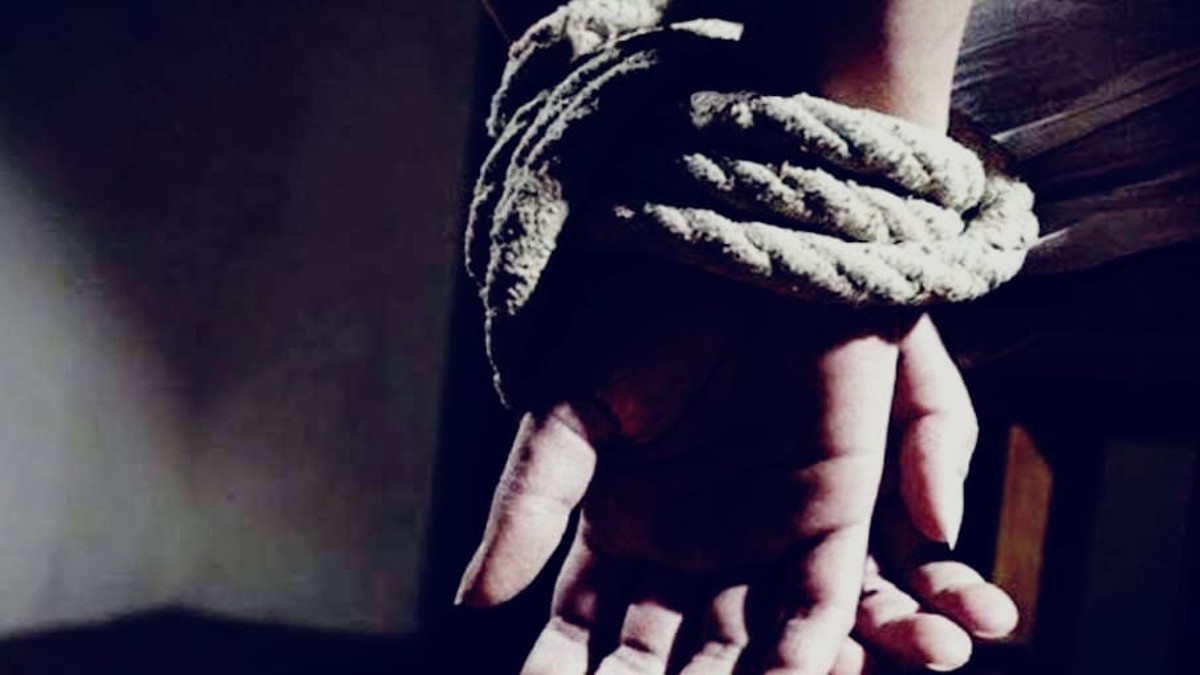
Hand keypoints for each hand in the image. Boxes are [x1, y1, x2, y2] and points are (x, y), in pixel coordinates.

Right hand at [457, 263, 1011, 672]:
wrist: (735, 246)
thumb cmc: (641, 315)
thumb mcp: (568, 409)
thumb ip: (527, 504)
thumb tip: (471, 604)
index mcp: (623, 524)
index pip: (587, 629)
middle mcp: (692, 545)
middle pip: (665, 657)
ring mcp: (761, 535)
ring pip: (745, 648)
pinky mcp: (831, 515)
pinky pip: (819, 606)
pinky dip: (803, 660)